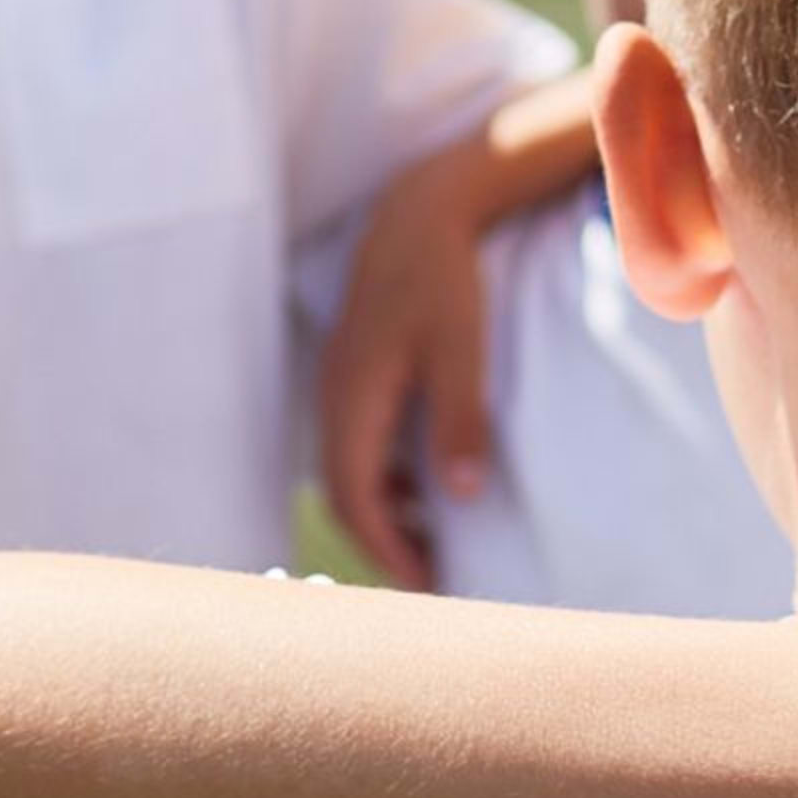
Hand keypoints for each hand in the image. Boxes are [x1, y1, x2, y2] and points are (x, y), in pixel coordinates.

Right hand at [315, 64, 601, 589]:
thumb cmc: (444, 278)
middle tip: (434, 584)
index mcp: (353, 397)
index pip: (355, 498)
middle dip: (385, 546)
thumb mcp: (461, 346)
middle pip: (346, 496)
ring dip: (386, 515)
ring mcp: (339, 386)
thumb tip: (462, 495)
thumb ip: (461, 419)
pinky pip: (359, 447)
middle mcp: (335, 397)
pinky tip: (427, 491)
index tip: (428, 587)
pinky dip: (387, 481)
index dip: (387, 550)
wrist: (419, 211)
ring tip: (435, 547)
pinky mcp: (354, 376)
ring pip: (350, 473)